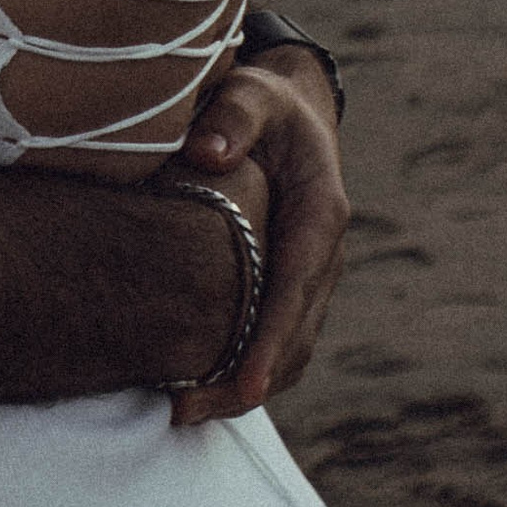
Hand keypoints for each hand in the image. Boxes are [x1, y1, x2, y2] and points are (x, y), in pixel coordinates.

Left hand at [167, 50, 348, 425]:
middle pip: (295, 336)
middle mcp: (323, 254)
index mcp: (320, 213)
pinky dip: (245, 369)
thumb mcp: (251, 95)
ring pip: (290, 350)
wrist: (290, 111)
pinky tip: (198, 384)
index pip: (296, 287)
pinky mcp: (291, 285)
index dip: (272, 340)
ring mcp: (311, 276)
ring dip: (243, 387)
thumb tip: (206, 154)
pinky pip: (276, 339)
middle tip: (186, 411)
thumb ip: (231, 117)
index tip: (249, 385)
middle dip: (247, 381)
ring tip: (183, 412)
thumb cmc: (264, 104)